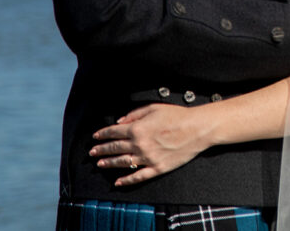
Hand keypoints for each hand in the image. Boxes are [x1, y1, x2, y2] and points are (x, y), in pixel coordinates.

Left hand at [90, 103, 211, 186]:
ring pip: (123, 162)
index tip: (96, 137)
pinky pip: (138, 176)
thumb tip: (120, 122)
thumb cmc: (177, 116)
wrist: (197, 128)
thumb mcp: (153, 108)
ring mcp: (148, 158)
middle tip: (93, 152)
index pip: (114, 132)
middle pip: (115, 148)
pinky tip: (118, 181)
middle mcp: (140, 145)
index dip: (102, 134)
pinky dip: (126, 180)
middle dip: (101, 149)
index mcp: (137, 129)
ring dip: (109, 163)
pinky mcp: (157, 168)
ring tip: (101, 163)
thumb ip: (134, 115)